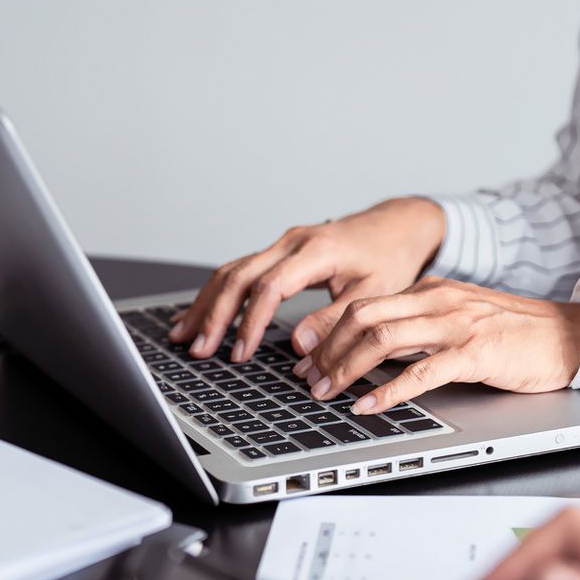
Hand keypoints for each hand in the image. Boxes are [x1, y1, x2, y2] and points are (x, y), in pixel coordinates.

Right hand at [171, 197, 446, 362]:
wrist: (396, 227)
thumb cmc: (389, 258)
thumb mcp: (374, 294)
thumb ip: (336, 320)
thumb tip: (300, 346)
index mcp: (316, 250)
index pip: (270, 286)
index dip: (251, 322)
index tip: (241, 353)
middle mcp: (292, 242)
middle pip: (239, 276)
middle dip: (215, 315)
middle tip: (199, 350)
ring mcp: (282, 244)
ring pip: (232, 271)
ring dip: (206, 304)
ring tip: (184, 335)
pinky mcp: (278, 252)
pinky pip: (239, 270)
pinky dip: (216, 294)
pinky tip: (198, 314)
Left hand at [293, 278, 579, 414]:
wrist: (571, 336)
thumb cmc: (516, 335)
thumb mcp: (458, 320)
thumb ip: (420, 329)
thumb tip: (373, 353)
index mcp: (430, 292)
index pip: (363, 304)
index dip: (326, 330)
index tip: (303, 356)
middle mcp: (438, 302)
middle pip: (362, 317)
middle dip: (326, 349)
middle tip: (305, 378)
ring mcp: (456, 325)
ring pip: (384, 340)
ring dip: (347, 369)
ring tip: (327, 392)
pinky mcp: (476, 353)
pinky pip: (422, 371)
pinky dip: (388, 391)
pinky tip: (368, 406)